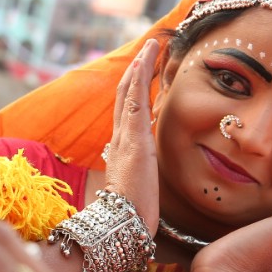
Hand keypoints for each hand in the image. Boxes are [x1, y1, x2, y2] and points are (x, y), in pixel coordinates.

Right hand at [104, 37, 160, 233]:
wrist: (122, 226)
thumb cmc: (131, 214)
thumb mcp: (138, 189)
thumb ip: (139, 174)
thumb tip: (142, 172)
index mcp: (122, 149)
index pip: (128, 111)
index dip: (135, 88)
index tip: (145, 70)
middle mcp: (120, 138)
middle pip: (125, 95)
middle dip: (136, 70)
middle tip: (148, 48)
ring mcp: (126, 137)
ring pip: (130, 92)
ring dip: (140, 66)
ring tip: (151, 45)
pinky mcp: (135, 139)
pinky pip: (135, 100)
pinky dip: (140, 78)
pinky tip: (146, 60)